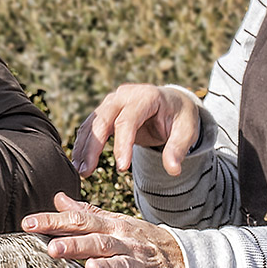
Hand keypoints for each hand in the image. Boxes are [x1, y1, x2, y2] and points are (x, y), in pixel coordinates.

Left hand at [22, 192, 185, 267]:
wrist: (183, 259)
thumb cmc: (141, 240)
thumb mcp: (116, 222)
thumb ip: (87, 213)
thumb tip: (59, 199)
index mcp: (112, 227)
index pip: (80, 221)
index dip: (54, 222)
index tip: (28, 224)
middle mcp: (125, 243)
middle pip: (98, 242)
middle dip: (75, 244)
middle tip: (53, 248)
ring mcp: (141, 265)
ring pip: (122, 265)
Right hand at [72, 83, 199, 176]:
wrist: (171, 103)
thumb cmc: (178, 117)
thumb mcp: (187, 131)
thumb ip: (178, 149)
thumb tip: (173, 170)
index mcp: (146, 96)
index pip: (128, 121)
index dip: (122, 145)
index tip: (121, 168)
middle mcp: (124, 95)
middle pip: (102, 120)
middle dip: (93, 147)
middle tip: (87, 172)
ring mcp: (112, 102)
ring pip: (91, 124)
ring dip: (83, 148)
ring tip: (81, 171)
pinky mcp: (105, 111)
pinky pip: (90, 127)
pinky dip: (83, 145)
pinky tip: (80, 163)